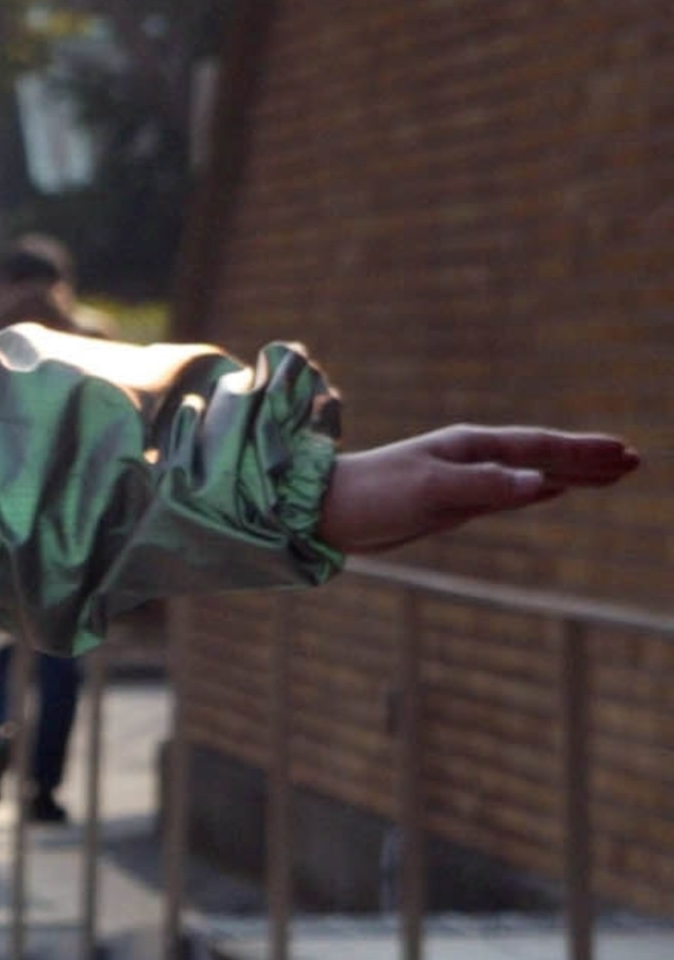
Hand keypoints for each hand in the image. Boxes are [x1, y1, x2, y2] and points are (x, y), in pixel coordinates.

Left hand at [318, 427, 638, 555]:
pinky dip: (536, 492)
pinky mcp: (451, 504)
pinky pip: (507, 495)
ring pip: (531, 476)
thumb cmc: (372, 494)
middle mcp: (472, 459)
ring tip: (609, 475)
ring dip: (570, 475)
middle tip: (634, 461)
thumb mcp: (430, 490)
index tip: (623, 453)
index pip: (540, 448)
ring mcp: (464, 481)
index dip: (583, 452)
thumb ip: (484, 487)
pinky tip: (553, 491)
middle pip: (544, 457)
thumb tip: (542, 484)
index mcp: (470, 447)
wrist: (324, 511)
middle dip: (588, 460)